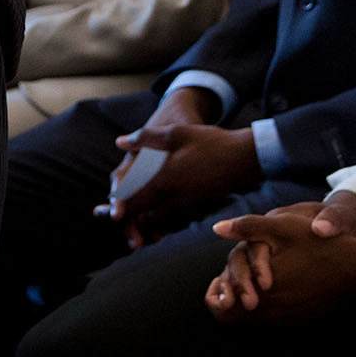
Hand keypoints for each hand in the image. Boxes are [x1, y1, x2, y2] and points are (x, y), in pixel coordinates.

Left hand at [101, 89, 261, 242]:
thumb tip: (120, 142)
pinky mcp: (197, 208)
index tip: (109, 209)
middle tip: (119, 218)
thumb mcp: (176, 133)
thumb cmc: (212, 143)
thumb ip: (145, 138)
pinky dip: (161, 221)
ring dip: (144, 223)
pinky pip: (173, 220)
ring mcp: (187, 207)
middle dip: (129, 223)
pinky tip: (158, 214)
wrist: (246, 159)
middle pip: (142, 220)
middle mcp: (173, 200)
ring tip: (135, 219)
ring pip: (158, 223)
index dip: (117, 208)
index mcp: (163, 182)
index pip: (132, 202)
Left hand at [205, 191, 355, 324]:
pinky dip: (267, 305)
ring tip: (252, 278)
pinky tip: (274, 284)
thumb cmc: (318, 245)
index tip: (216, 282)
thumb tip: (217, 227)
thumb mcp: (281, 227)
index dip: (213, 296)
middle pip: (235, 317)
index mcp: (260, 293)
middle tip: (230, 280)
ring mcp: (288, 319)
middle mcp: (272, 312)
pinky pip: (275, 318)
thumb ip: (246, 227)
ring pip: (255, 318)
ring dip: (247, 301)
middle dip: (229, 297)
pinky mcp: (301, 320)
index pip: (221, 310)